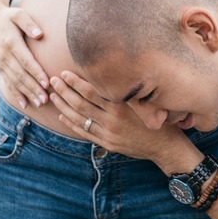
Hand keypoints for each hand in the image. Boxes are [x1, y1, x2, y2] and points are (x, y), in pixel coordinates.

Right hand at [0, 4, 47, 108]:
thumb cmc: (10, 17)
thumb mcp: (19, 14)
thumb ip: (29, 23)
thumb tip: (39, 34)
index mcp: (11, 42)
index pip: (25, 60)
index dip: (36, 72)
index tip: (46, 82)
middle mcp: (5, 55)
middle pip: (21, 74)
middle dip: (33, 88)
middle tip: (46, 99)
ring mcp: (2, 63)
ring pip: (15, 81)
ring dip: (27, 93)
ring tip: (40, 103)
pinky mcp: (1, 67)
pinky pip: (8, 83)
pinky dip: (17, 94)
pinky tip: (26, 104)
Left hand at [49, 71, 191, 162]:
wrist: (165, 147)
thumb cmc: (156, 118)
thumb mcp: (143, 100)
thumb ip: (125, 90)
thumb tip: (107, 72)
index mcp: (121, 106)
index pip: (92, 91)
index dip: (76, 82)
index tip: (64, 72)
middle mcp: (112, 120)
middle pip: (81, 104)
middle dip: (64, 91)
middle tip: (52, 81)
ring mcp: (108, 134)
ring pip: (79, 118)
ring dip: (63, 106)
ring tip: (52, 96)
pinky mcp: (107, 144)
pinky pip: (85, 133)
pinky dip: (71, 124)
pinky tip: (62, 116)